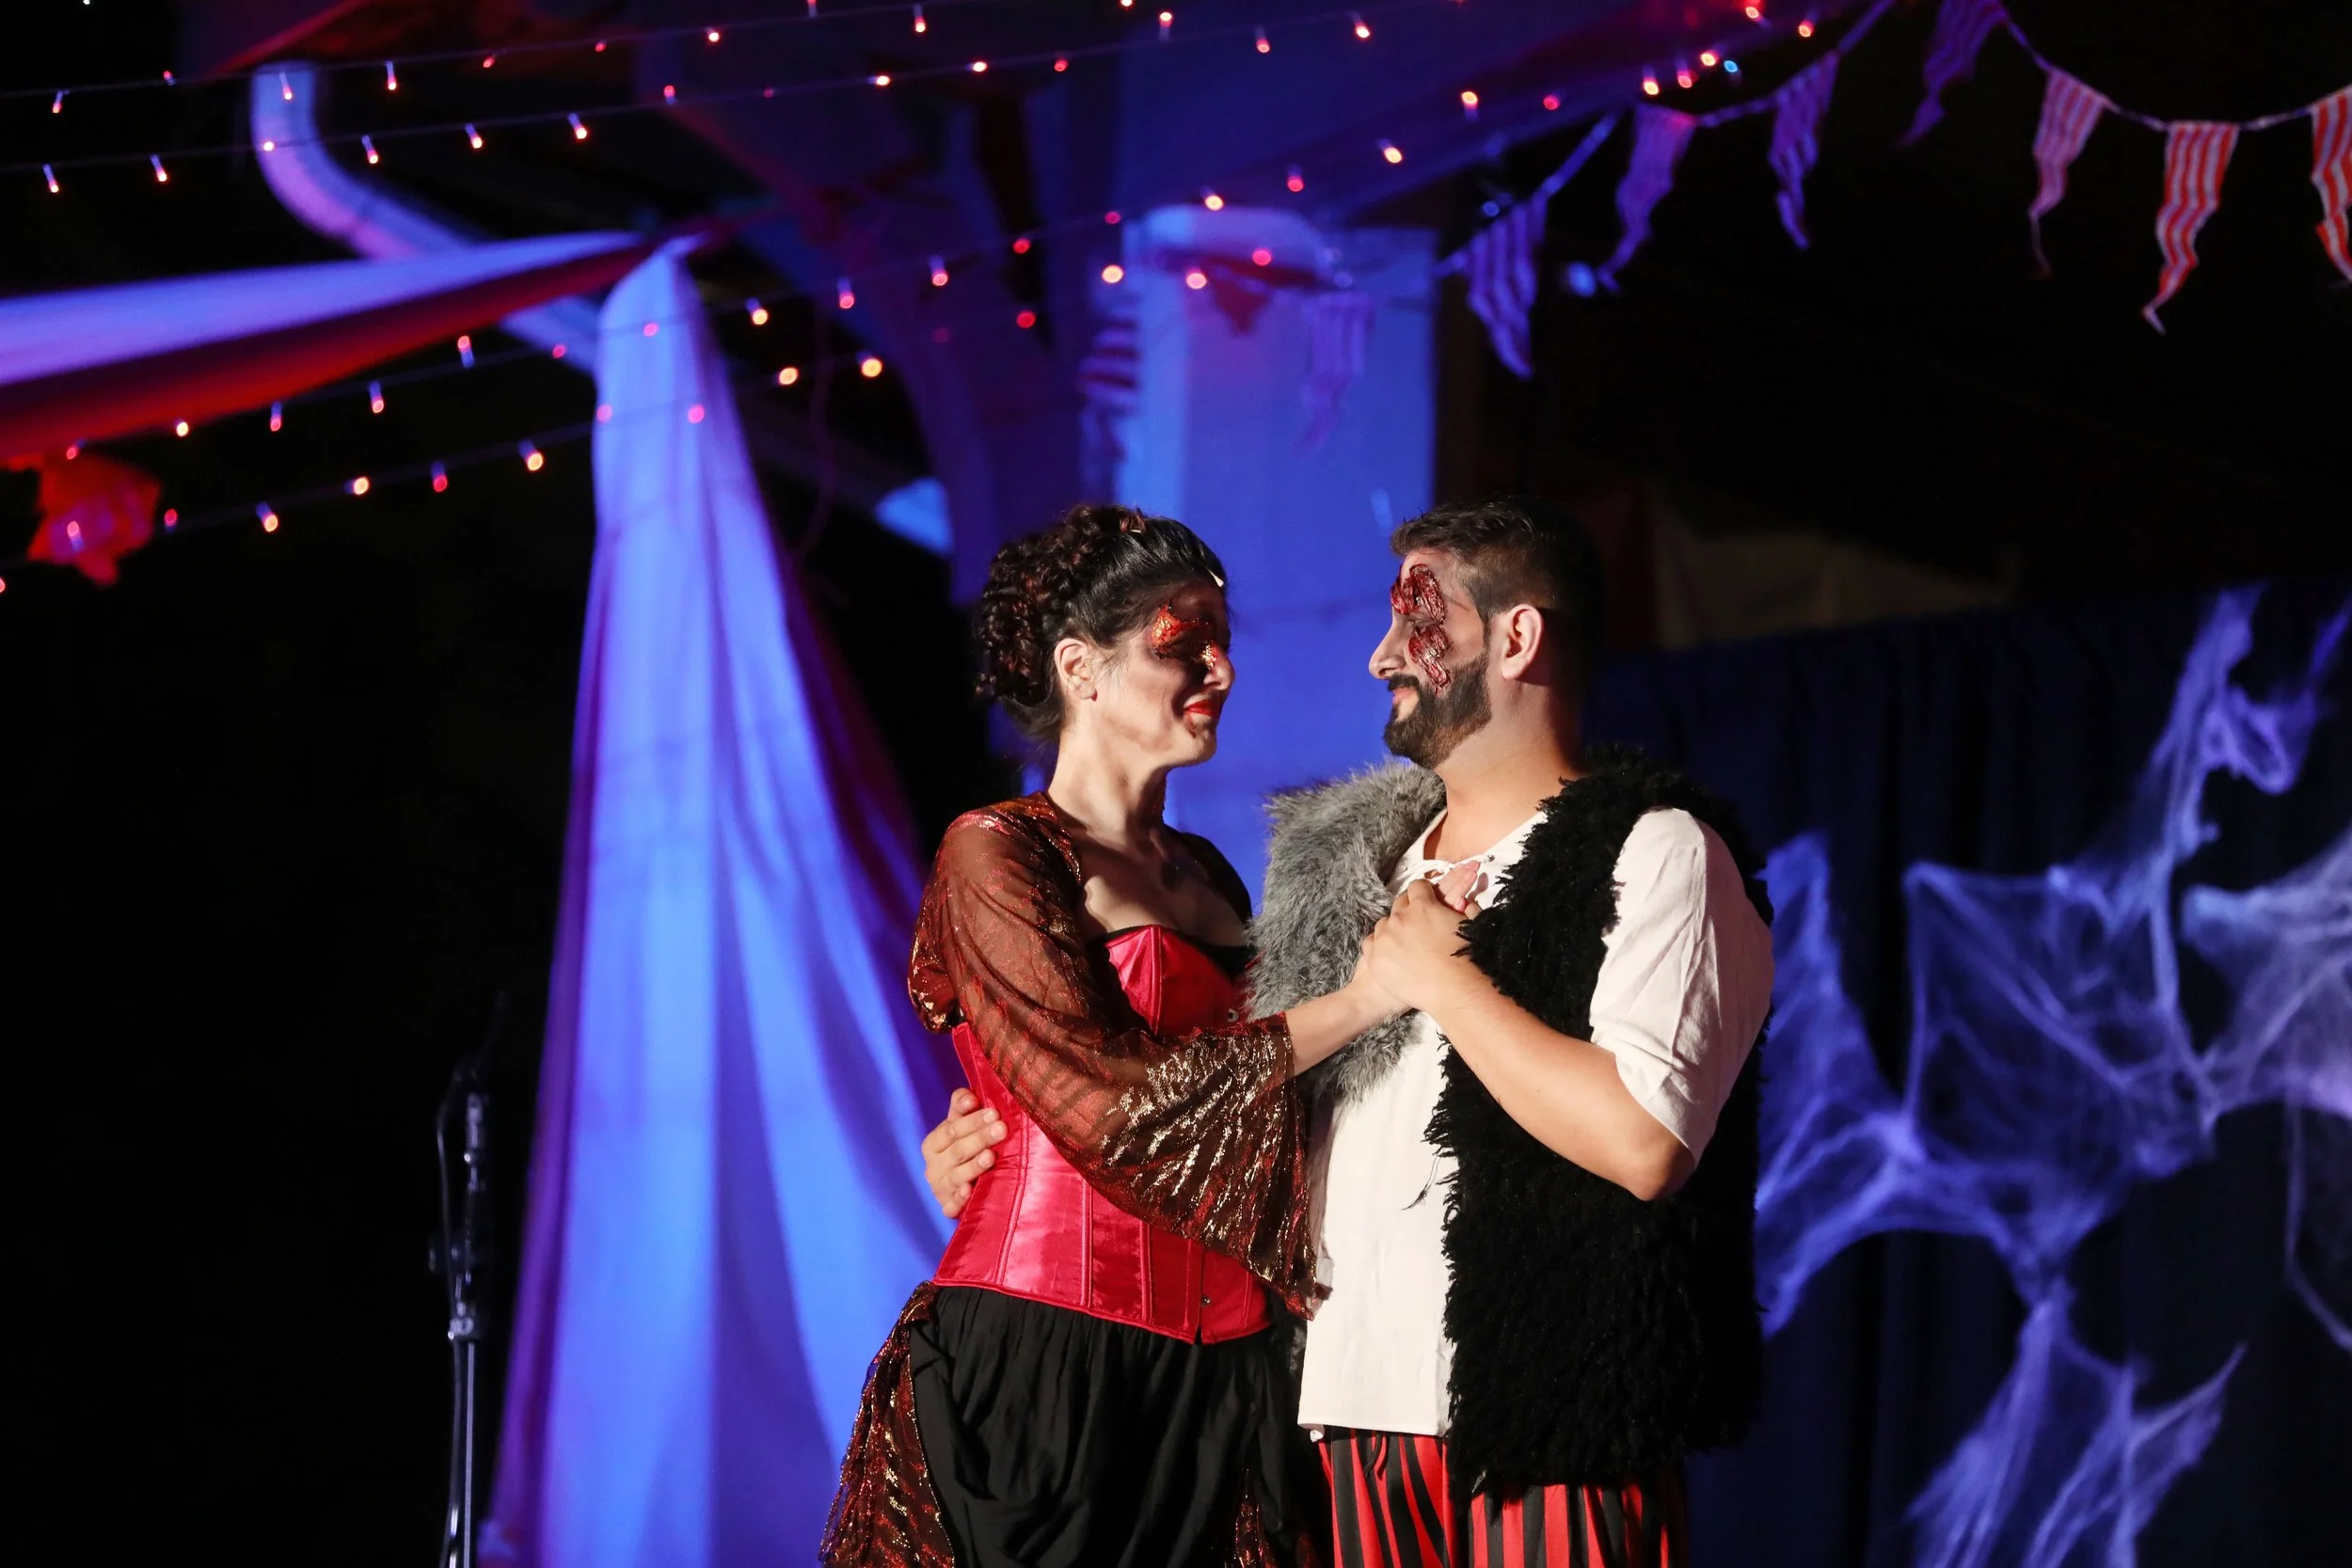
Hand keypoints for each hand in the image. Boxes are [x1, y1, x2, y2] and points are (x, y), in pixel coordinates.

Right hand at [921, 1088, 1004, 1218]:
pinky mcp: (947, 1208)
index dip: (971, 1121)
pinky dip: (960, 1198)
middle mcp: (932, 1167)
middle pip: (956, 1151)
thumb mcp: (959, 1126)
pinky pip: (952, 1205)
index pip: (951, 1130)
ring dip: (973, 1166)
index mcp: (932, 1144)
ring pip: (956, 1176)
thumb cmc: (963, 1148)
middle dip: (980, 1138)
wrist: (958, 1188)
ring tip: (991, 1156)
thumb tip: (970, 1097)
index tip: (994, 1112)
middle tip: (1002, 1129)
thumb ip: (961, 1107)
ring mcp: (939, 1189)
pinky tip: (969, 1190)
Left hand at [1361, 877, 1480, 1015]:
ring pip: (1383, 924)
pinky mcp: (1375, 957)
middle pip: (1398, 905)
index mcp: (1423, 906)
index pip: (1417, 887)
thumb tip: (1463, 900)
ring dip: (1393, 929)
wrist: (1453, 991)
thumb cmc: (1467, 959)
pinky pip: (1370, 943)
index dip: (1423, 893)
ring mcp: (1385, 938)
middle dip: (1408, 911)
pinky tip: (1391, 954)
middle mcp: (1400, 918)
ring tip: (1405, 944)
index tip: (1426, 900)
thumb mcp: (1469, 927)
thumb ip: (1466, 908)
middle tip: (1418, 926)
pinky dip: (1379, 945)